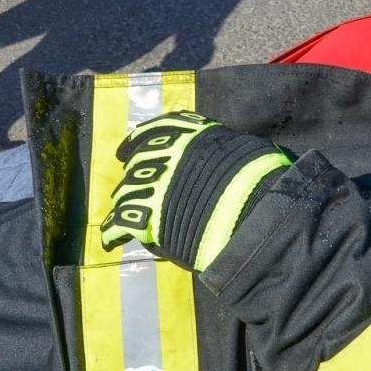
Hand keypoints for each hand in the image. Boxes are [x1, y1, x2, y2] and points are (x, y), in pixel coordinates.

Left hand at [100, 111, 288, 271]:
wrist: (251, 208)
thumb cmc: (258, 177)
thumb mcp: (242, 149)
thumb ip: (224, 149)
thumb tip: (230, 154)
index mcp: (190, 135)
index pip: (157, 129)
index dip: (138, 139)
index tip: (127, 149)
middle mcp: (166, 155)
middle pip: (139, 163)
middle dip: (134, 175)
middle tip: (134, 187)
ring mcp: (154, 184)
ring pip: (126, 191)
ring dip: (126, 202)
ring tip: (126, 213)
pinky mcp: (147, 215)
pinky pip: (121, 222)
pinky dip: (114, 232)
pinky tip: (112, 240)